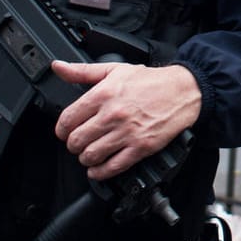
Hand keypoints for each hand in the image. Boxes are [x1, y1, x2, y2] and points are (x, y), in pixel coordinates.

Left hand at [51, 60, 201, 180]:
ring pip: (91, 156)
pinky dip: (100, 172)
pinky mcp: (140, 148)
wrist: (181, 91)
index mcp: (103, 95)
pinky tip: (98, 169)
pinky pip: (113, 167)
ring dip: (85, 159)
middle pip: (76, 141)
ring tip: (88, 154)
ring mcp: (126, 133)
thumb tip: (58, 67)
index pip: (67, 120)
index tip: (64, 132)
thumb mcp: (114, 70)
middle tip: (77, 143)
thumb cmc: (149, 81)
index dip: (61, 130)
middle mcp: (112, 115)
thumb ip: (82, 71)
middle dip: (73, 145)